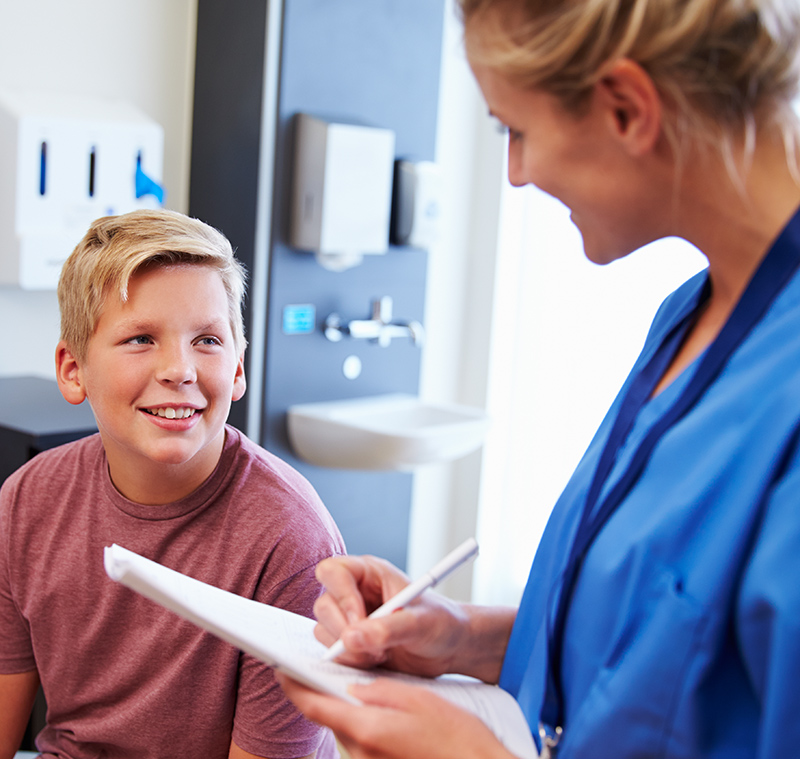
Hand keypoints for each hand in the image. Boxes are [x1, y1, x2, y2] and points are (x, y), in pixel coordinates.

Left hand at [276, 673, 517, 758]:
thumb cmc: (456, 737)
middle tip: (331, 671)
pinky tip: (384, 716)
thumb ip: (377, 690)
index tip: (282, 669)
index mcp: (367, 728)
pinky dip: (362, 727)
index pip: (314, 705)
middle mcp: (361, 753)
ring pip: (345, 732)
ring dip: (347, 712)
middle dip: (326, 696)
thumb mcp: (417, 698)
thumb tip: (351, 688)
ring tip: (366, 691)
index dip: (293, 686)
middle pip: (329, 719)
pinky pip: (361, 745)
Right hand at [311, 554, 470, 676]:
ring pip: (322, 630)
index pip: (334, 571)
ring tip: (381, 654)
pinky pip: (330, 651)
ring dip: (347, 650)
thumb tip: (351, 638)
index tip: (359, 620)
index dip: (341, 595)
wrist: (448, 648)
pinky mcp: (347, 641)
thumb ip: (388, 628)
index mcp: (370, 572)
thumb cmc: (440, 623)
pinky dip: (349, 660)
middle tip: (373, 648)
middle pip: (323, 604)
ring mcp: (347, 617)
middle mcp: (353, 591)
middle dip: (344, 630)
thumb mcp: (421, 622)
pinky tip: (375, 661)